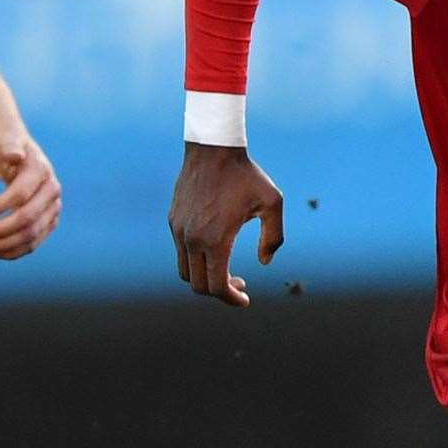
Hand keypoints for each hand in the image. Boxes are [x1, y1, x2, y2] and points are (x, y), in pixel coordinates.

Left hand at [0, 136, 60, 258]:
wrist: (25, 160)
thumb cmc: (11, 149)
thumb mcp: (8, 142)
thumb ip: (10, 147)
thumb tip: (15, 156)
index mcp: (42, 170)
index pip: (20, 195)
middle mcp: (52, 192)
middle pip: (28, 219)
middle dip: (1, 230)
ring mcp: (53, 209)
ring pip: (31, 235)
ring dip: (5, 245)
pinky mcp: (49, 224)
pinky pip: (33, 243)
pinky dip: (13, 252)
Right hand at [168, 142, 283, 306]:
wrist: (213, 148)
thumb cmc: (246, 175)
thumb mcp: (272, 203)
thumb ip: (274, 237)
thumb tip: (265, 263)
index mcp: (215, 240)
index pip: (216, 286)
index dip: (231, 299)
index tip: (245, 300)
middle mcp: (191, 239)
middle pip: (198, 285)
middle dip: (219, 292)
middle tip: (239, 286)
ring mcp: (179, 230)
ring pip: (185, 271)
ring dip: (205, 278)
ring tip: (226, 271)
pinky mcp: (173, 221)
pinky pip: (180, 252)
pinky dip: (196, 261)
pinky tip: (214, 250)